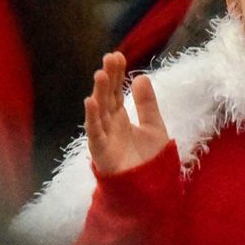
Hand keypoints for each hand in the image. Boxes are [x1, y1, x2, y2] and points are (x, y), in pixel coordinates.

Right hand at [83, 52, 170, 176]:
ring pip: (99, 111)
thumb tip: (141, 77)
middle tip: (110, 57)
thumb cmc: (149, 160)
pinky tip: (90, 101)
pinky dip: (91, 117)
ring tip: (101, 74)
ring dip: (99, 93)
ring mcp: (104, 137)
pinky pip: (94, 132)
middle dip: (108, 77)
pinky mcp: (101, 151)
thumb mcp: (154, 126)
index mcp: (120, 117)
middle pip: (107, 97)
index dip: (117, 74)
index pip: (116, 91)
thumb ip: (147, 104)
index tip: (118, 55)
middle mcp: (109, 124)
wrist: (150, 188)